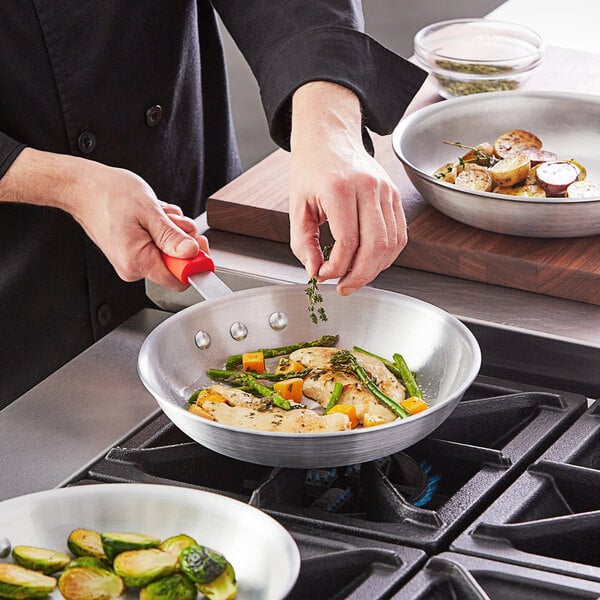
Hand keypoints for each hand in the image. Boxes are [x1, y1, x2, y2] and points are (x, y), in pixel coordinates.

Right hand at [0, 148, 206, 290]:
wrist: (82, 187)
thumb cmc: (108, 194)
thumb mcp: (149, 211)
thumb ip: (171, 236)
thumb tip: (192, 253)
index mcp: (137, 262)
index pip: (179, 279)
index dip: (194, 262)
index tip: (198, 244)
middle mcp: (133, 268)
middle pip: (176, 264)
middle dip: (182, 240)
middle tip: (173, 219)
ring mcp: (132, 261)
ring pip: (169, 252)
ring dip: (172, 230)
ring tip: (157, 213)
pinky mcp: (132, 252)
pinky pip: (159, 245)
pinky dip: (161, 229)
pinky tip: (151, 215)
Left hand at [289, 82, 405, 294]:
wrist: (329, 138)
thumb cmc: (312, 170)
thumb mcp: (297, 206)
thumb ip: (303, 243)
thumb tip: (315, 272)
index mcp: (341, 187)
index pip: (348, 240)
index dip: (337, 267)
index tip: (324, 275)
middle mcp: (369, 187)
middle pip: (375, 245)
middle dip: (360, 275)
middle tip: (344, 287)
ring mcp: (386, 191)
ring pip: (392, 243)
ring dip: (375, 269)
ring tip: (356, 277)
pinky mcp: (395, 196)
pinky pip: (399, 235)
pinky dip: (387, 256)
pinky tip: (370, 262)